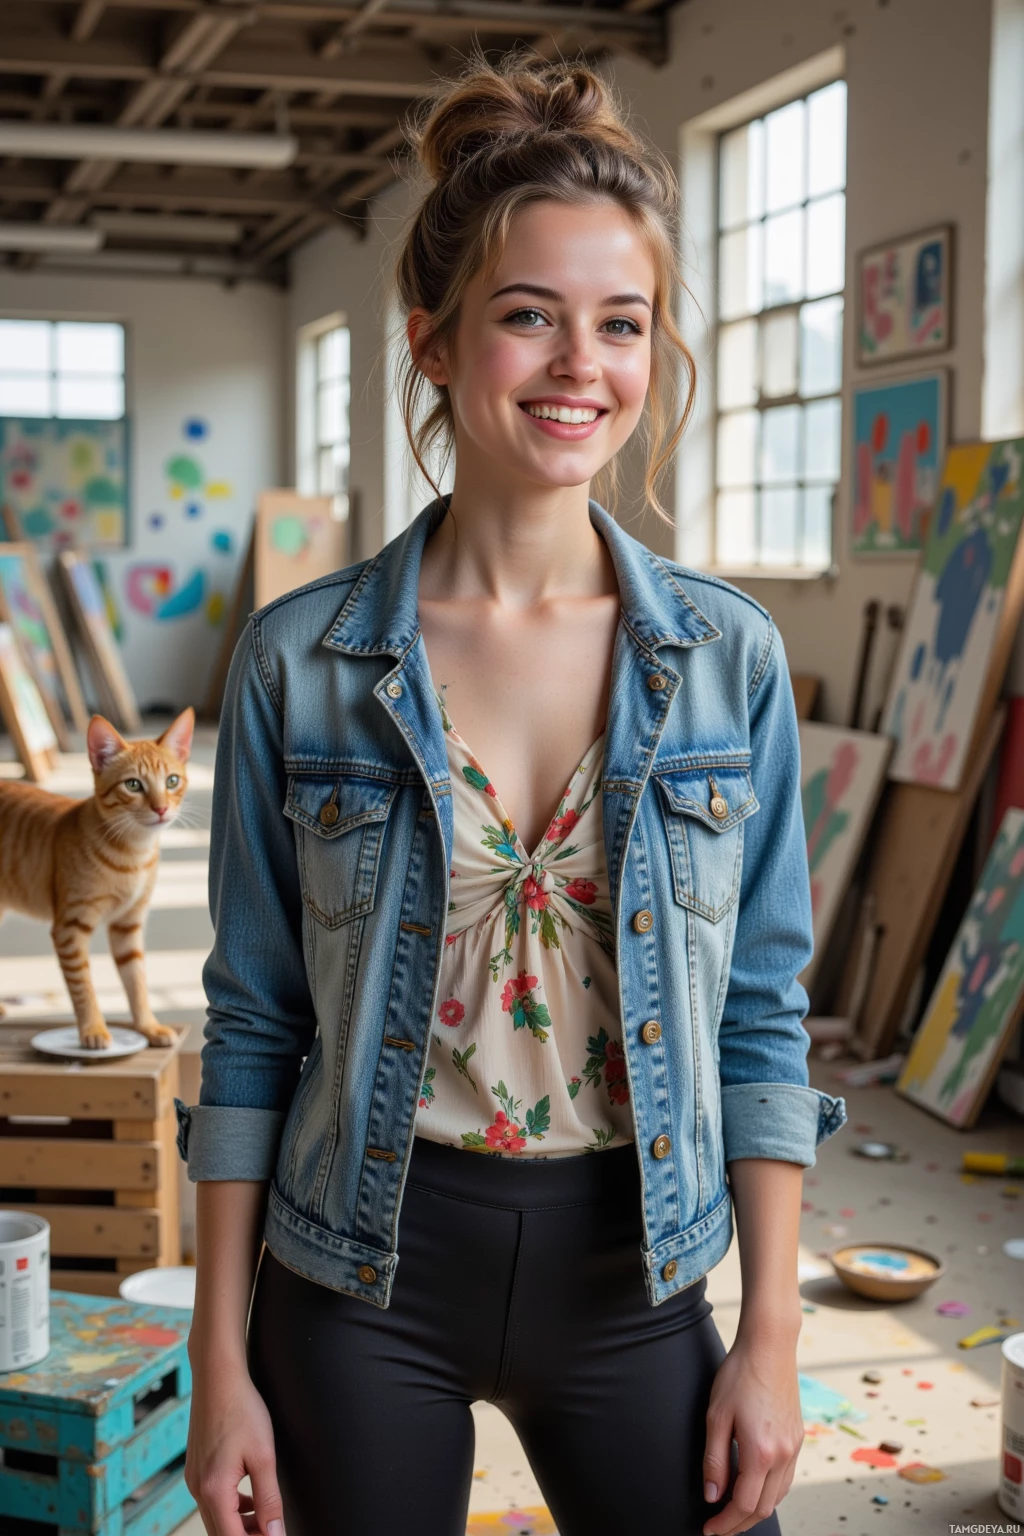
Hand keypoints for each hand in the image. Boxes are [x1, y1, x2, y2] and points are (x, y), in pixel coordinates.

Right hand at [184, 1354, 286, 1535]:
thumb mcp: (264, 1456)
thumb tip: (276, 1533)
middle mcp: (198, 1489)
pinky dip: (232, 1508)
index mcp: (214, 1490)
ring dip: (240, 1525)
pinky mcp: (196, 1469)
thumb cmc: (242, 1410)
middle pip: (221, 1533)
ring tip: (266, 1519)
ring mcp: (194, 1479)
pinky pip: (212, 1501)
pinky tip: (250, 1498)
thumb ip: (269, 1499)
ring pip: (216, 1518)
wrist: (217, 1377)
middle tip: (273, 1530)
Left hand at [701, 1332, 803, 1534]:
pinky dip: (770, 1493)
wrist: (769, 1346)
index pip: (743, 1504)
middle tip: (719, 1526)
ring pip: (778, 1497)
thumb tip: (712, 1496)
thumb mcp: (716, 1416)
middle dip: (740, 1523)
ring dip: (756, 1510)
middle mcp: (783, 1455)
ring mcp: (794, 1447)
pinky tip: (755, 1488)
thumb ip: (714, 1460)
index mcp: (761, 1452)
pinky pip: (787, 1479)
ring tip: (733, 1512)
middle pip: (763, 1508)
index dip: (725, 1523)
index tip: (709, 1529)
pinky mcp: (798, 1438)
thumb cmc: (740, 1374)